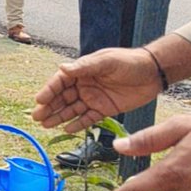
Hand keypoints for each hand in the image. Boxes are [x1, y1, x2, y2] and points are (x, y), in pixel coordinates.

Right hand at [32, 47, 161, 132]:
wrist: (154, 72)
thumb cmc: (129, 62)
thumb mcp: (106, 61)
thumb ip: (85, 66)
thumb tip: (62, 67)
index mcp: (81, 71)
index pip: (60, 82)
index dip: (49, 91)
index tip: (39, 100)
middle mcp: (84, 85)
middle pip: (62, 98)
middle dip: (49, 107)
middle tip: (36, 116)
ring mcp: (93, 98)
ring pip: (72, 110)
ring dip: (59, 117)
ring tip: (45, 125)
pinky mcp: (105, 109)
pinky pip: (88, 118)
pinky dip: (78, 124)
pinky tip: (67, 129)